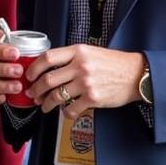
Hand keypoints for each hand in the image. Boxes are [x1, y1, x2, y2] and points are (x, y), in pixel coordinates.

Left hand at [25, 45, 144, 118]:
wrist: (136, 74)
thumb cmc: (115, 63)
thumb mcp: (92, 52)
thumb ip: (72, 57)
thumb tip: (51, 68)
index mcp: (79, 51)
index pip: (47, 57)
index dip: (33, 68)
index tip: (29, 75)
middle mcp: (81, 66)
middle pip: (47, 79)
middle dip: (35, 90)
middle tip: (33, 94)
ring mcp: (86, 83)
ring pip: (56, 96)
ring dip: (46, 103)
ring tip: (44, 106)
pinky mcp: (93, 98)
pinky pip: (70, 109)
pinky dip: (64, 113)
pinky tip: (65, 112)